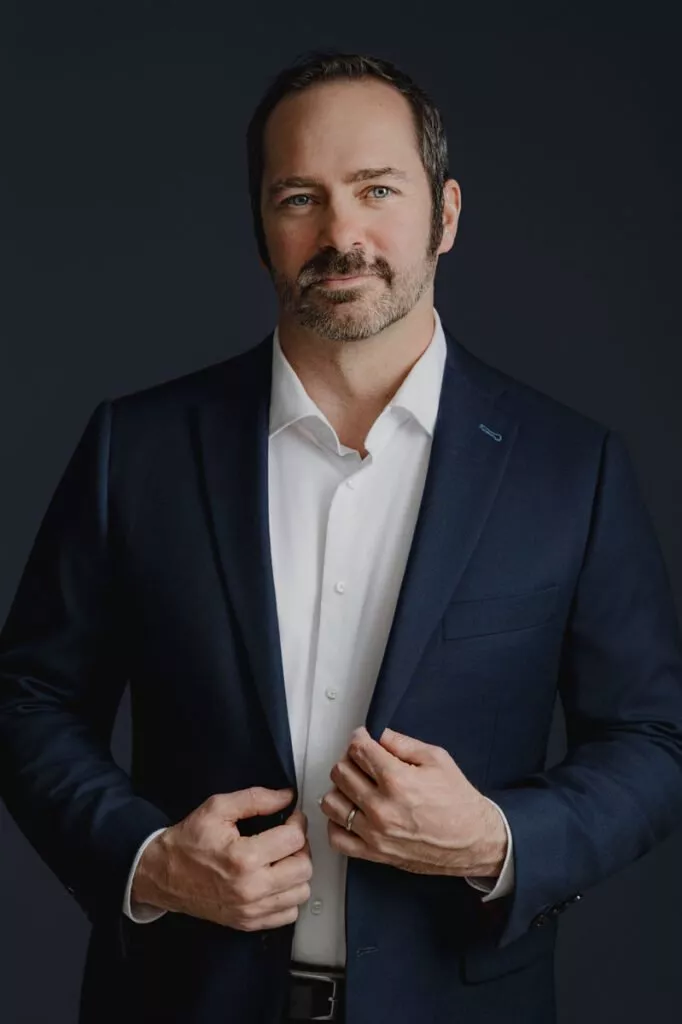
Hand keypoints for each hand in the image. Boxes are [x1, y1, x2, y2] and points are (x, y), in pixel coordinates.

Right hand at [132, 788, 313, 930]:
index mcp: (244, 858)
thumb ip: (256, 799)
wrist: (163, 874)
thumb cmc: (188, 842)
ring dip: (296, 872)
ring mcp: (251, 910)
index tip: (291, 818)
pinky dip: (288, 896)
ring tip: (281, 859)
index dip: (297, 822)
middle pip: (304, 868)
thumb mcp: (218, 808)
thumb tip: (286, 797)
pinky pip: (289, 914)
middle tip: (286, 837)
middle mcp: (251, 888)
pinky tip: (275, 880)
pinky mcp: (248, 923)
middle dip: (300, 847)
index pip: (294, 839)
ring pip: (301, 892)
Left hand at [320, 727, 506, 876]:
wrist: (473, 840)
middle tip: (361, 760)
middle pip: (341, 772)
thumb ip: (403, 743)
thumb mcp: (437, 759)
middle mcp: (382, 807)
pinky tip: (350, 812)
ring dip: (339, 789)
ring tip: (354, 785)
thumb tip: (380, 737)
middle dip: (349, 759)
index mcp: (397, 780)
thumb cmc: (459, 802)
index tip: (362, 738)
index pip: (358, 750)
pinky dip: (336, 823)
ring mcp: (375, 833)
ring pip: (331, 803)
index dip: (358, 738)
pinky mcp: (375, 854)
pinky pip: (337, 838)